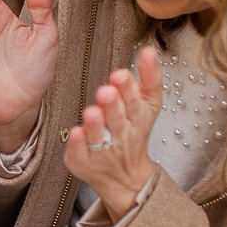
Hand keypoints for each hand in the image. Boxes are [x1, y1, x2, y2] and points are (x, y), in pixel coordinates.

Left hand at [64, 48, 161, 219]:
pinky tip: (76, 132)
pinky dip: (78, 144)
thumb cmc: (133, 133)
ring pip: (99, 136)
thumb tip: (150, 50)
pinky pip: (81, 153)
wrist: (124, 177)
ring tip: (92, 111)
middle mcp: (121, 134)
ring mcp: (102, 150)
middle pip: (117, 119)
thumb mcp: (148, 105)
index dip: (128, 89)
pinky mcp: (84, 161)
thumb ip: (149, 78)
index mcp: (137, 117)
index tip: (121, 74)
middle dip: (112, 105)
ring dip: (96, 124)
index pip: (135, 102)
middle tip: (106, 91)